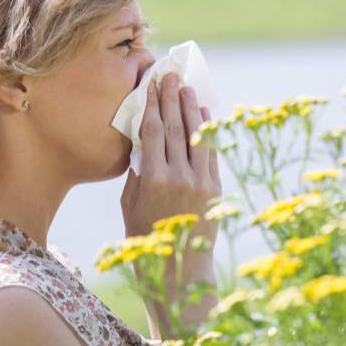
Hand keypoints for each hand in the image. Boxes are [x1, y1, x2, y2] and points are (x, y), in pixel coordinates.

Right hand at [120, 72, 221, 246]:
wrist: (179, 271)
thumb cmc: (146, 240)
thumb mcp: (130, 206)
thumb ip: (137, 173)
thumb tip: (143, 144)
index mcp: (152, 179)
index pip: (152, 131)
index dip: (151, 104)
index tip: (150, 84)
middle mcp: (178, 176)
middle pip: (174, 127)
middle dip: (171, 97)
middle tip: (170, 74)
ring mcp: (200, 181)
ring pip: (195, 135)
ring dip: (191, 108)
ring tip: (187, 87)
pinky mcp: (215, 188)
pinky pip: (211, 152)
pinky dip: (208, 131)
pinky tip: (204, 114)